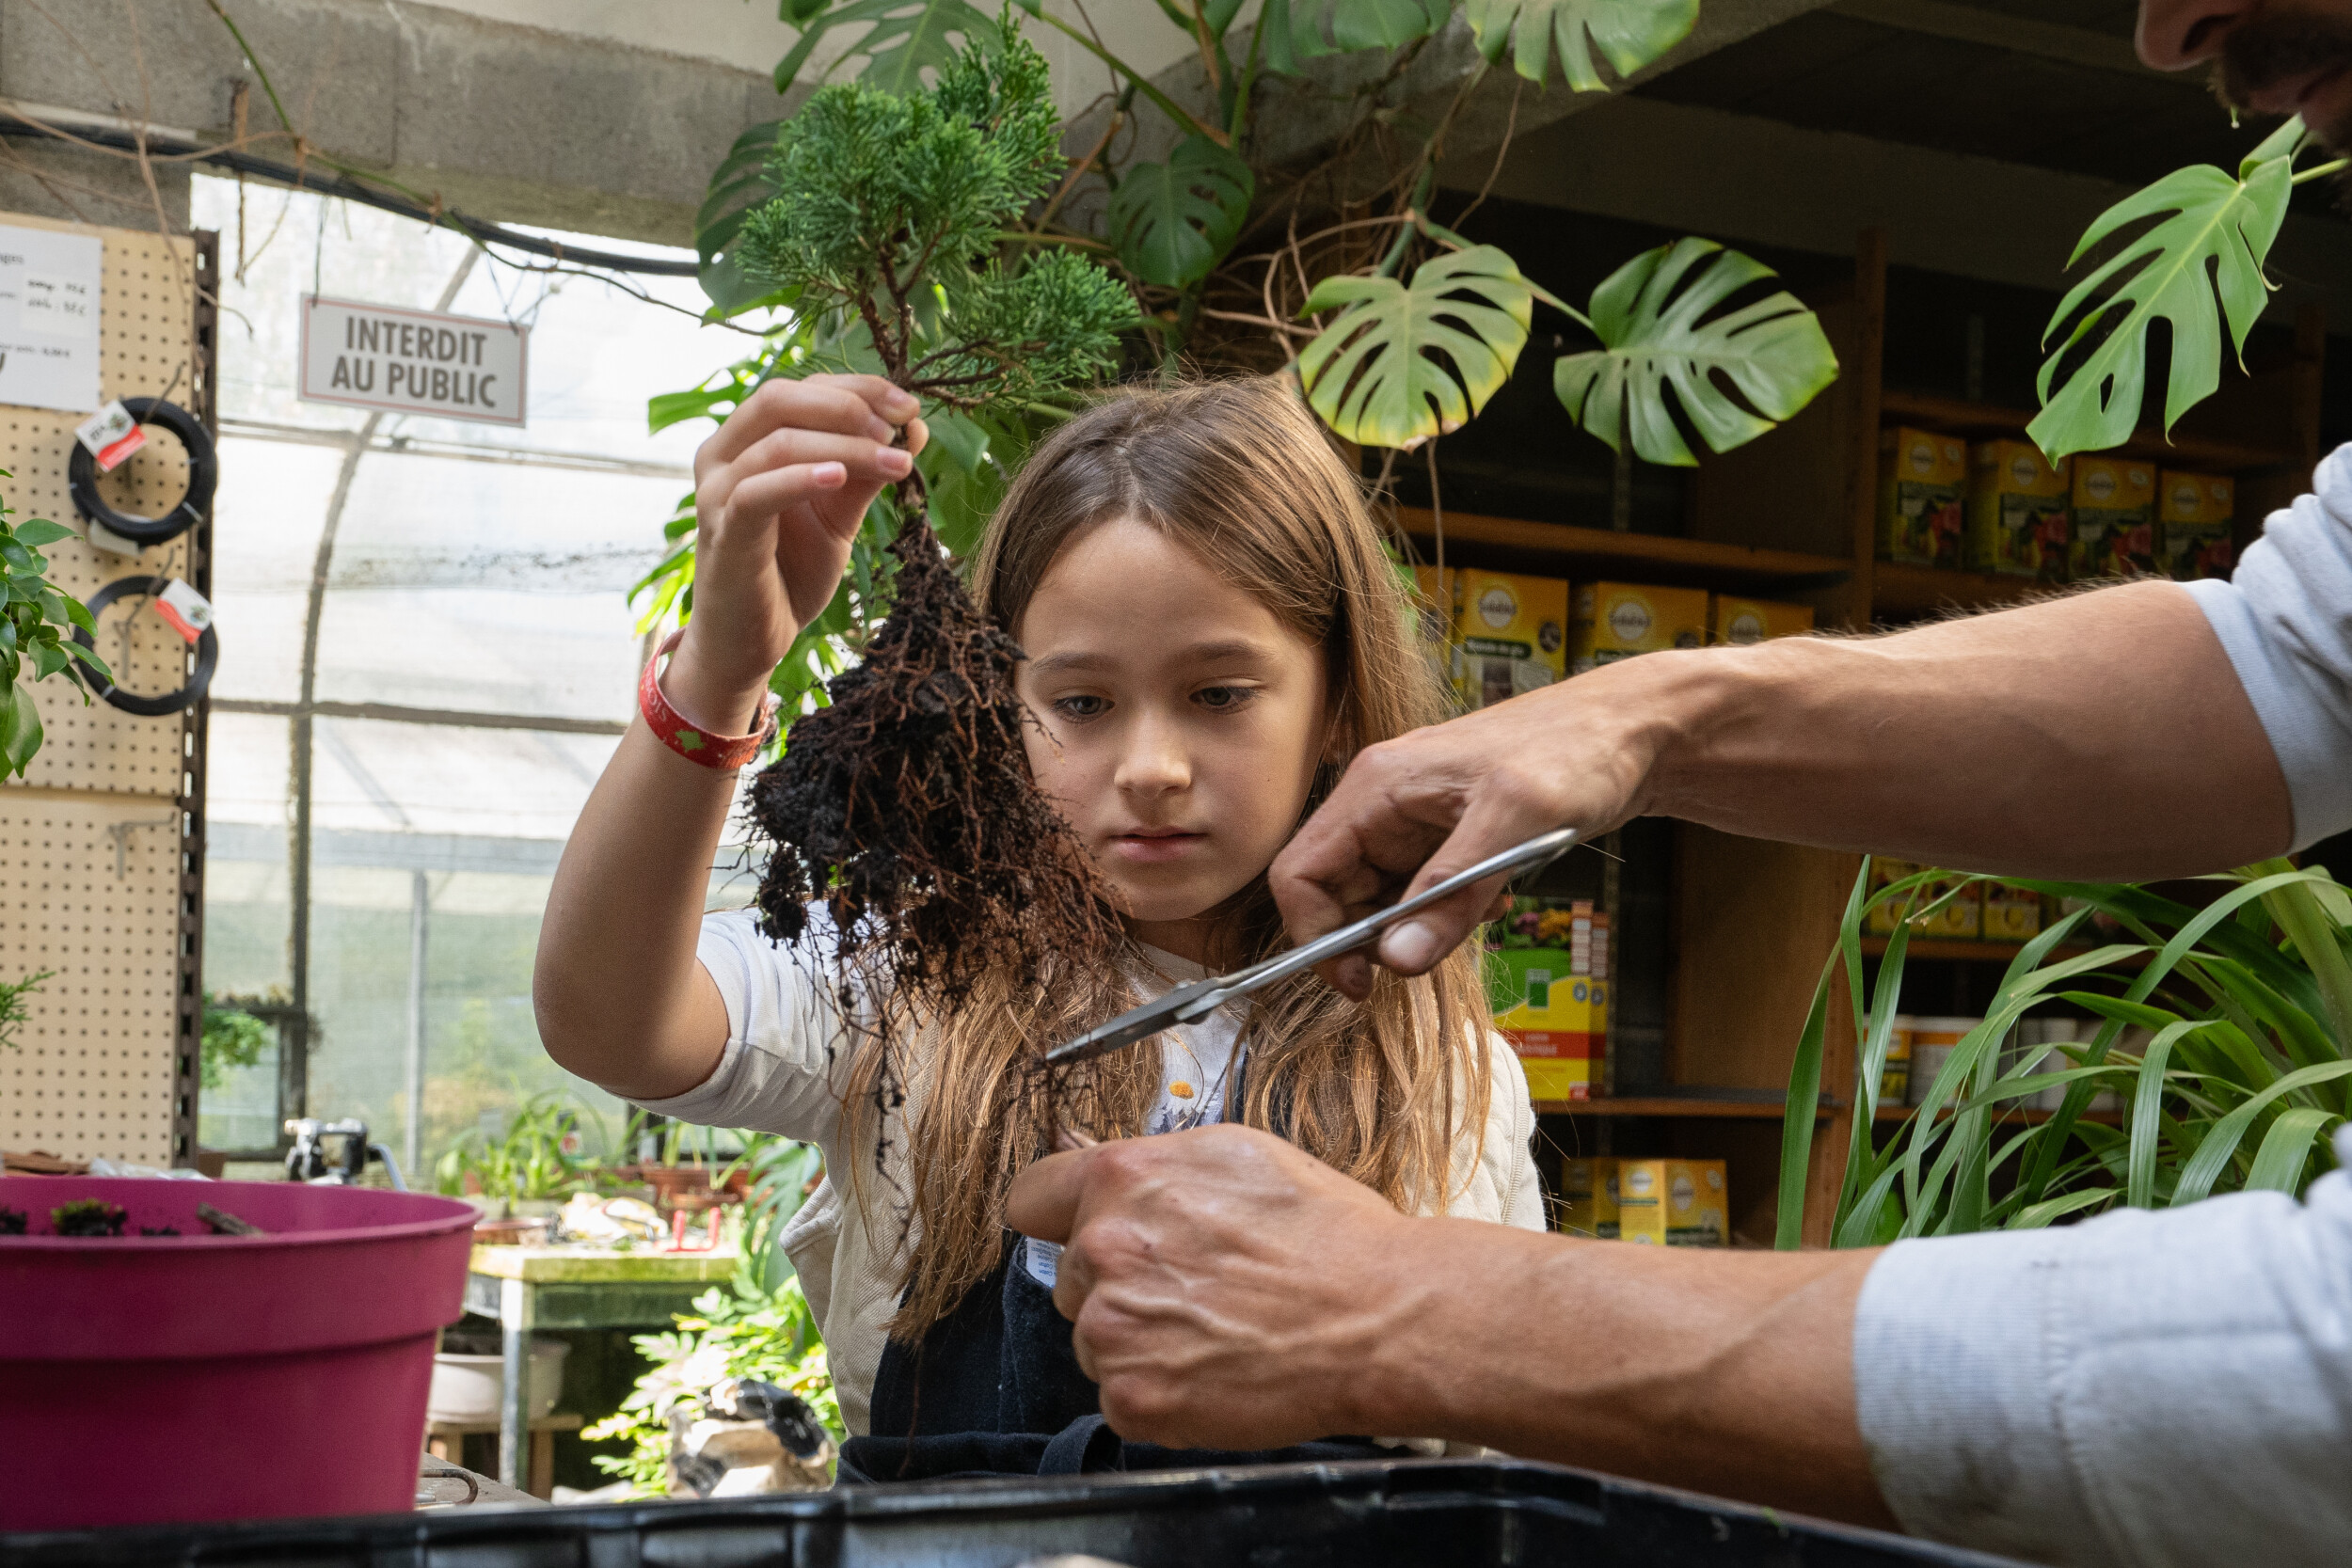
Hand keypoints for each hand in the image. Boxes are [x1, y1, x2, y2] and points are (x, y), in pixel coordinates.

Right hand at [666, 374, 926, 732]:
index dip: (858, 389)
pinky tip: (841, 477)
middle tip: (899, 428)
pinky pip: (757, 491)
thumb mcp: (839, 514)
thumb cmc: (790, 572)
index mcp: (750, 440)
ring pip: (777, 442)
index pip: (802, 389)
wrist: (752, 640)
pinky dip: (801, 477)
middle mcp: (723, 454)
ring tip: (896, 461)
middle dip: (848, 405)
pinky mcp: (722, 530)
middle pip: (780, 397)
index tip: (911, 408)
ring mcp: (717, 491)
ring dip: (845, 446)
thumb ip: (866, 471)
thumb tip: (912, 427)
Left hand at [1005, 1124, 1427, 1448]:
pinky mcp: (1132, 1397)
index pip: (1030, 1197)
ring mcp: (1112, 1329)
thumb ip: (1156, 1168)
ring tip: (1215, 1329)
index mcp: (1124, 1179)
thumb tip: (1112, 1173)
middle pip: (1069, 1276)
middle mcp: (1104, 1249)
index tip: (1075, 1231)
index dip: (1057, 1216)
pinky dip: (1159, 1391)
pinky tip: (1215, 1368)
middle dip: (1116, 1282)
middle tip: (1192, 1287)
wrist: (1379, 1318)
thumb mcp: (1238, 1156)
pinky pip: (1119, 1395)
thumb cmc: (1329, 1236)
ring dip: (1138, 1339)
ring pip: (1094, 1338)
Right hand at [1271, 663, 1670, 997]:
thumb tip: (1395, 961)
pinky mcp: (1448, 837)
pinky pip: (1425, 892)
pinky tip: (1498, 894)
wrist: (1634, 730)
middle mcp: (1384, 803)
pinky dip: (1453, 910)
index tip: (1364, 981)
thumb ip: (1450, 894)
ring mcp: (1416, 820)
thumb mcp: (1513, 823)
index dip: (1317, 935)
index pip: (1300, 873)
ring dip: (1424, 924)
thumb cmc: (1575, 749)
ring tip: (1484, 907)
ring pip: (1384, 899)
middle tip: (1436, 949)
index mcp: (1377, 786)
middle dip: (1380, 935)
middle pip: (1338, 894)